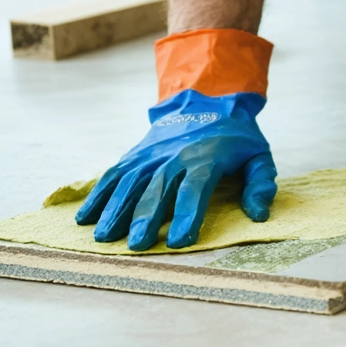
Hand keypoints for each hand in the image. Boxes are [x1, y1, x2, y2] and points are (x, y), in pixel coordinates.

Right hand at [75, 90, 276, 249]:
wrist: (208, 100)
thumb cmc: (237, 139)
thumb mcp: (260, 156)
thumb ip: (261, 185)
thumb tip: (258, 216)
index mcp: (207, 157)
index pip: (195, 187)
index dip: (187, 214)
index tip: (180, 241)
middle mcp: (174, 155)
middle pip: (158, 187)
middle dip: (146, 217)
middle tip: (137, 246)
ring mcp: (151, 154)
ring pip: (130, 181)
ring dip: (115, 209)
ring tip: (104, 237)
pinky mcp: (135, 154)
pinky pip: (113, 174)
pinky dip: (98, 194)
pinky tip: (84, 217)